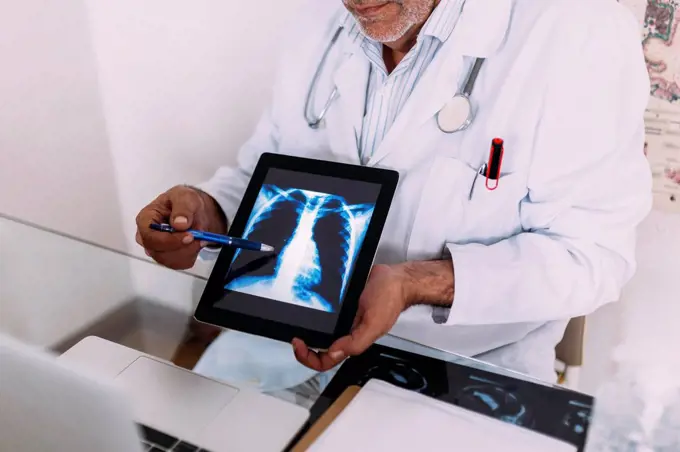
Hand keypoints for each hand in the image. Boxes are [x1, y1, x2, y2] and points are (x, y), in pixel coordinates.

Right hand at [135, 185, 226, 269]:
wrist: (194, 211)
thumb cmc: (184, 201)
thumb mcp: (186, 196)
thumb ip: (183, 208)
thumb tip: (179, 223)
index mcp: (145, 219)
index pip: (149, 237)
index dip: (169, 240)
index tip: (189, 236)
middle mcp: (147, 237)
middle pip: (159, 252)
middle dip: (183, 247)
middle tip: (200, 237)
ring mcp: (156, 249)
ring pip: (170, 261)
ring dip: (189, 250)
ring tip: (199, 236)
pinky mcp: (168, 257)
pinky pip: (180, 264)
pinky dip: (192, 255)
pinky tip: (196, 243)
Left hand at [292, 264, 409, 371]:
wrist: (397, 278)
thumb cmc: (390, 300)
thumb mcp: (374, 324)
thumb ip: (356, 342)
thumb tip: (334, 353)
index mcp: (352, 341)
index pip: (326, 361)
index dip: (309, 358)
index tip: (299, 345)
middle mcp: (346, 332)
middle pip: (319, 348)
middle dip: (304, 346)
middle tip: (294, 336)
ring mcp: (343, 318)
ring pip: (320, 329)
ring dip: (308, 328)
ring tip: (297, 322)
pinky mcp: (342, 304)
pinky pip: (325, 312)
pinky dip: (315, 310)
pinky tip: (308, 303)